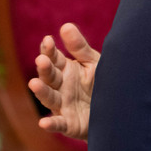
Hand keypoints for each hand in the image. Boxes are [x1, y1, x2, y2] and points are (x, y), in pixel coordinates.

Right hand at [28, 22, 97, 139]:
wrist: (116, 110)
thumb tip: (65, 25)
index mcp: (65, 70)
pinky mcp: (69, 124)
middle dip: (45, 69)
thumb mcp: (93, 63)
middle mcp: (60, 87)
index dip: (49, 50)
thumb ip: (79, 47)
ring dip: (41, 92)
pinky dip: (51, 124)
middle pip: (49, 77)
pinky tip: (43, 123)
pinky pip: (58, 124)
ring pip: (49, 98)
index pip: (54, 59)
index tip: (48, 40)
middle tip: (42, 60)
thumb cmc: (100, 83)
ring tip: (34, 83)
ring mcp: (63, 105)